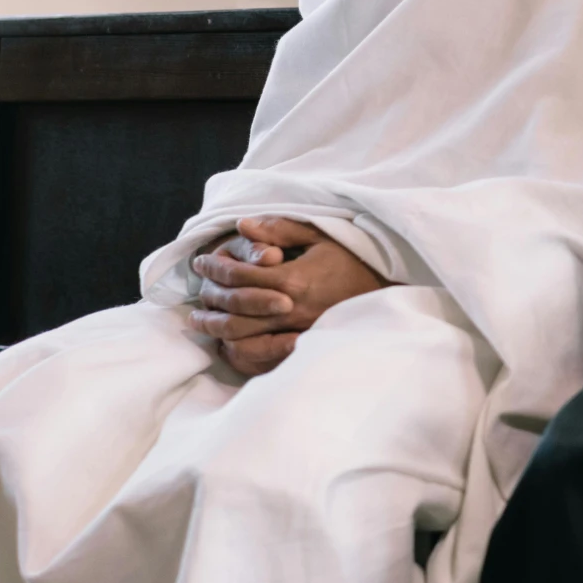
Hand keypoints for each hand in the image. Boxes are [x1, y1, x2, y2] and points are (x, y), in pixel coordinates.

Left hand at [189, 216, 387, 376]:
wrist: (385, 293)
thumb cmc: (353, 261)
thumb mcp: (320, 236)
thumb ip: (280, 229)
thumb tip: (242, 225)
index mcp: (292, 280)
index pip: (239, 276)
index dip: (215, 267)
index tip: (201, 261)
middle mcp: (290, 311)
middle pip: (234, 309)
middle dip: (210, 298)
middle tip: (197, 290)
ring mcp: (295, 334)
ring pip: (241, 337)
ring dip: (216, 328)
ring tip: (201, 319)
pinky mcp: (300, 348)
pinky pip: (259, 357)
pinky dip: (237, 351)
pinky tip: (227, 342)